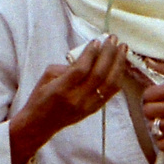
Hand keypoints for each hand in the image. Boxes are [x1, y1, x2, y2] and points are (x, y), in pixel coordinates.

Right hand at [9, 37, 125, 163]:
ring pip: (110, 84)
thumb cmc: (40, 98)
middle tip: (113, 39)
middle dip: (109, 54)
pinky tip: (120, 65)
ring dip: (118, 64)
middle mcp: (77, 99)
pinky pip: (111, 92)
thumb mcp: (46, 77)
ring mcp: (87, 106)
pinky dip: (118, 77)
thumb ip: (66, 66)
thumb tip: (86, 57)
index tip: (96, 41)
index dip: (90, 54)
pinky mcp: (93, 110)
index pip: (81, 69)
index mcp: (62, 90)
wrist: (40, 124)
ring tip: (122, 49)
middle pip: (99, 75)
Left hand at [141, 62, 163, 151]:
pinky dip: (162, 142)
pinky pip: (163, 144)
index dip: (149, 98)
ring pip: (155, 127)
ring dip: (158, 126)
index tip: (155, 100)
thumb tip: (150, 63)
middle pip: (148, 112)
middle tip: (158, 112)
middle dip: (151, 112)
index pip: (148, 95)